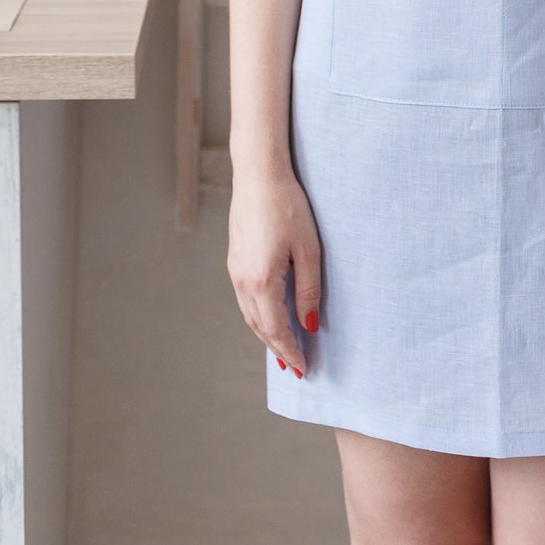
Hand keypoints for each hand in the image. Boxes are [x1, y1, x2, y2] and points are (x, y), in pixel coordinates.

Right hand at [227, 164, 322, 376]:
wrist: (258, 175)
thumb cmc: (287, 207)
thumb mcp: (308, 250)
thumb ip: (309, 290)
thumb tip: (309, 324)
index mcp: (262, 281)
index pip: (276, 330)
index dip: (291, 351)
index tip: (303, 369)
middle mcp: (242, 281)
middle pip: (260, 328)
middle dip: (278, 349)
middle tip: (295, 367)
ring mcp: (235, 271)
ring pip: (249, 315)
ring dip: (266, 335)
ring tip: (283, 349)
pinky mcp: (234, 260)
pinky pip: (245, 300)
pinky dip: (258, 316)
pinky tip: (269, 316)